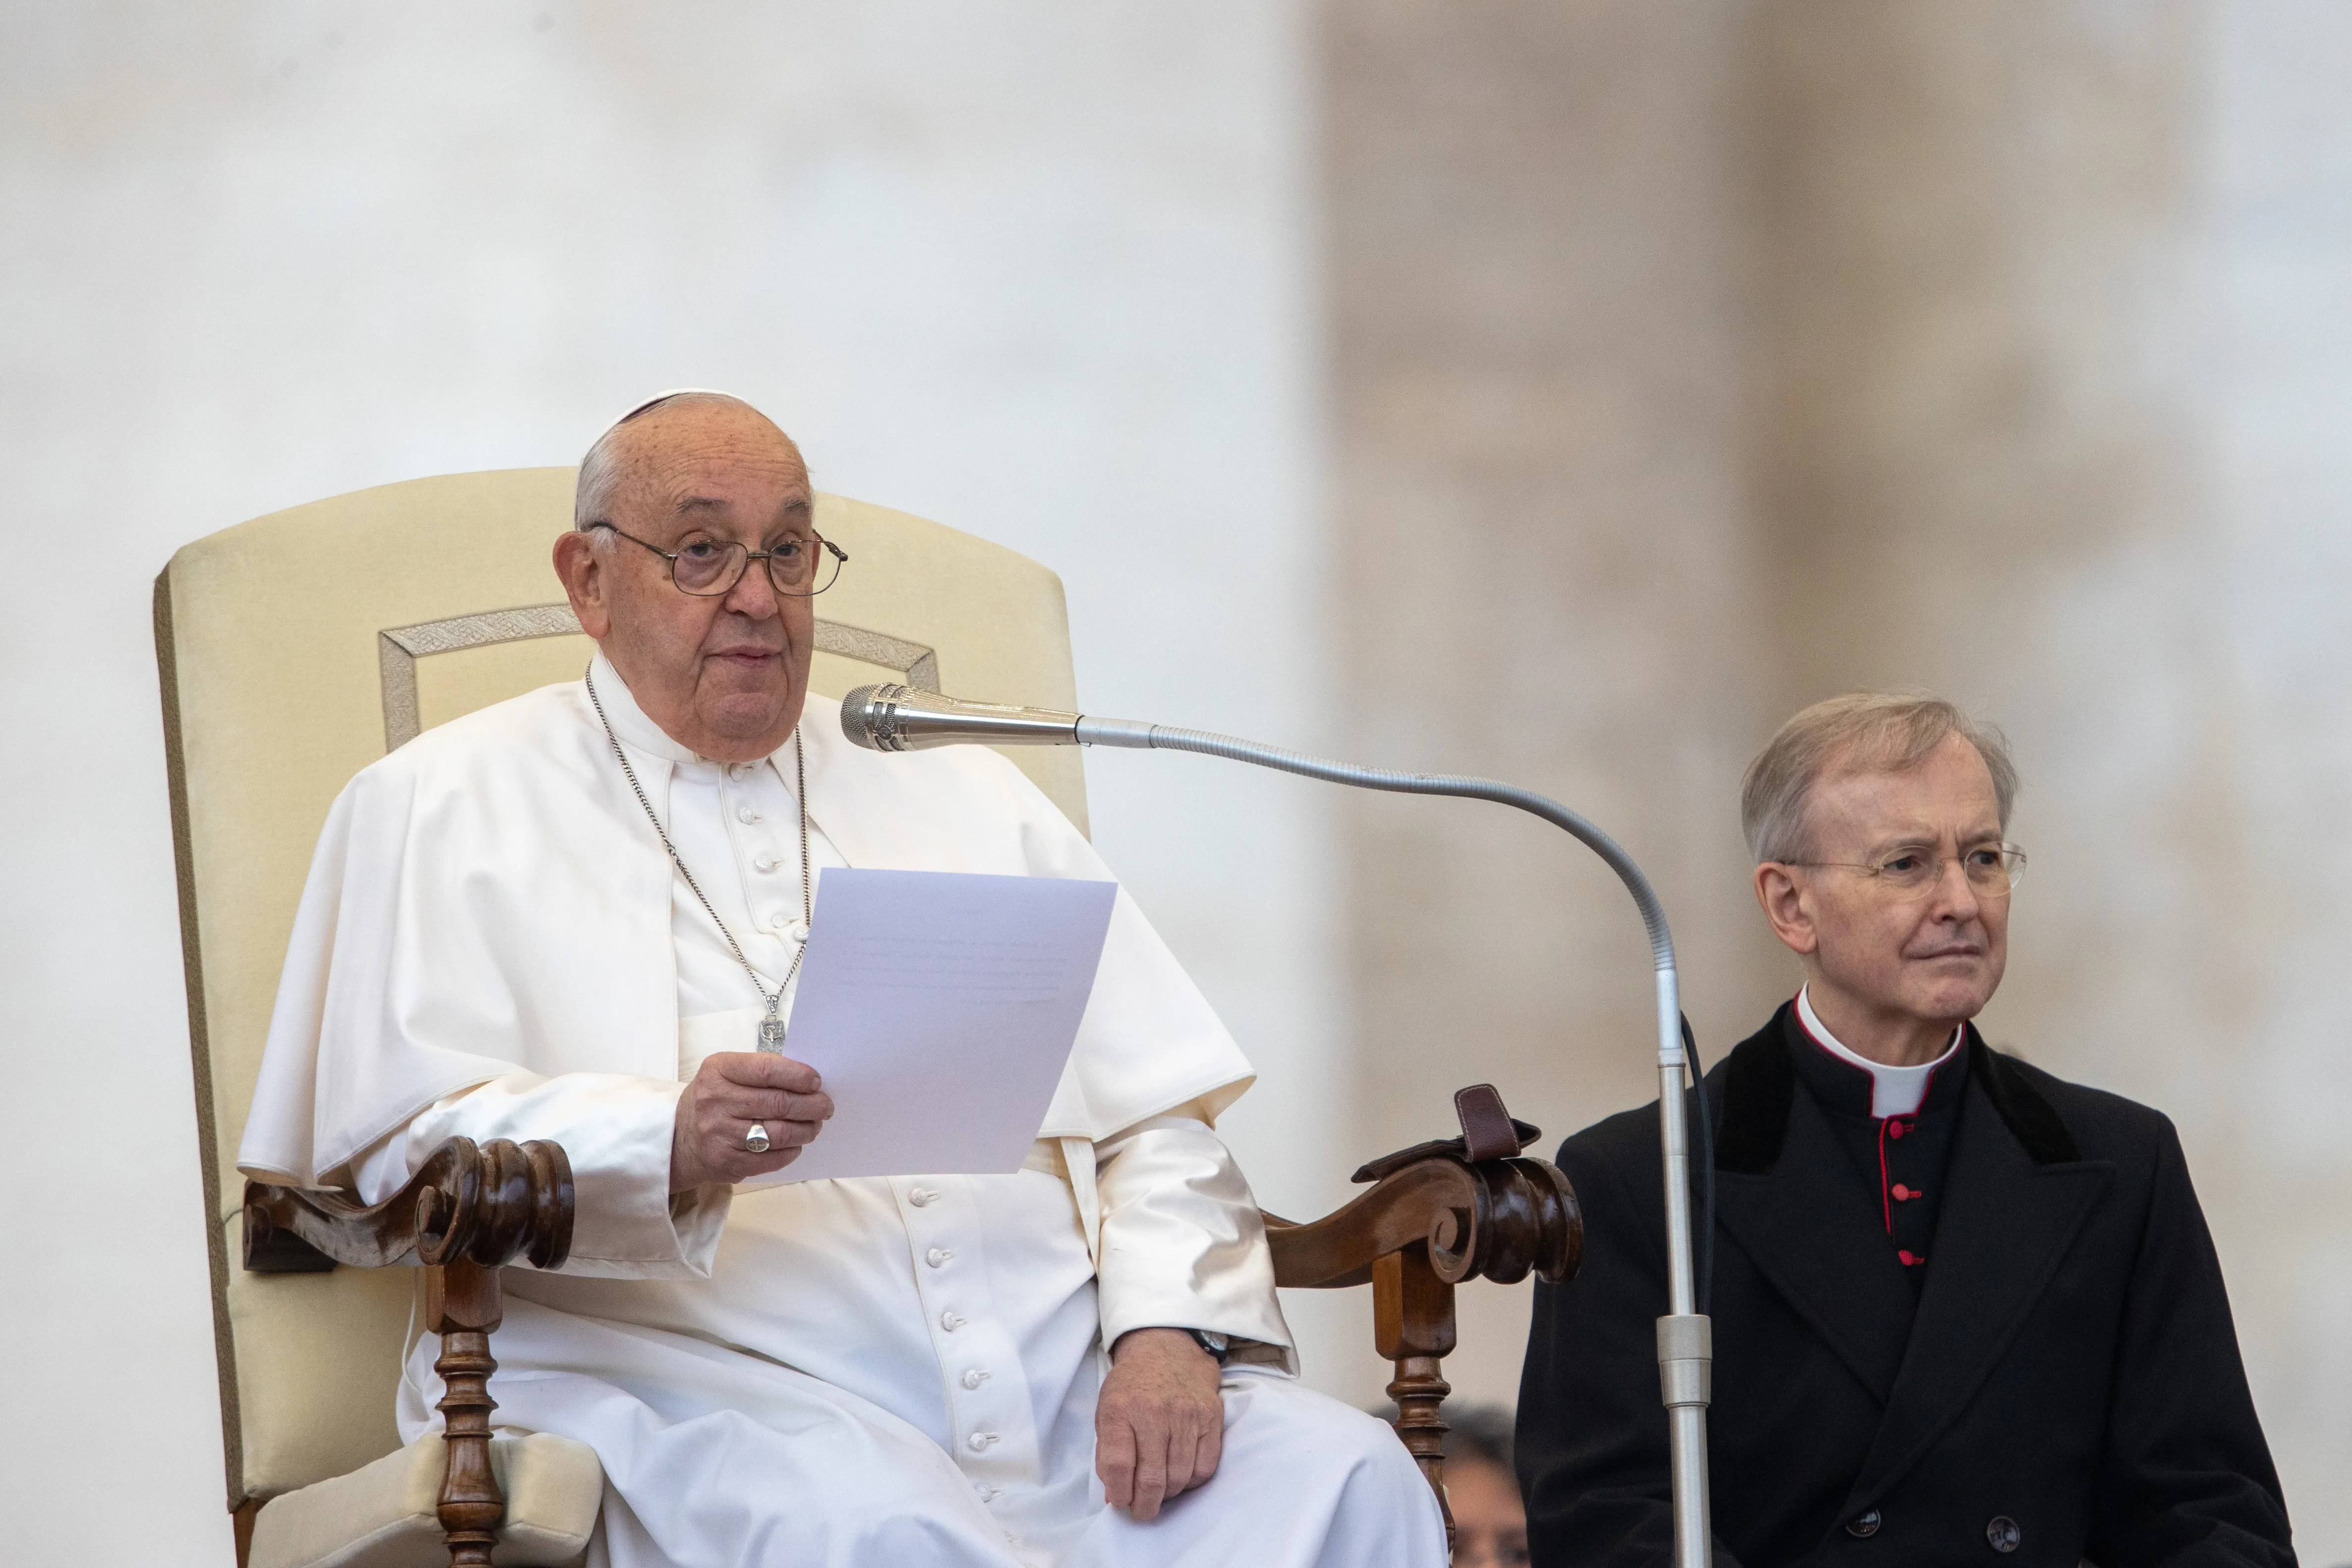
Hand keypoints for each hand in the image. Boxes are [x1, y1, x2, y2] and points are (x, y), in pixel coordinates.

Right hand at [670, 1051, 832, 1191]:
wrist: (677, 1139)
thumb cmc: (713, 1099)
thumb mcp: (726, 1073)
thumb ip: (761, 1073)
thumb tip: (808, 1082)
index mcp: (718, 1070)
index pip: (766, 1070)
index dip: (798, 1076)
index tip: (816, 1081)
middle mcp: (716, 1101)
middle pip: (778, 1103)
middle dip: (811, 1105)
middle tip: (825, 1106)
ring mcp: (720, 1134)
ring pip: (779, 1133)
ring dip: (806, 1129)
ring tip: (814, 1124)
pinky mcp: (726, 1162)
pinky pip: (771, 1158)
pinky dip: (791, 1151)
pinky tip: (796, 1144)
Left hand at [1095, 1328, 1224, 1519]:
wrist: (1165, 1348)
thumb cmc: (1131, 1386)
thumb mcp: (1106, 1410)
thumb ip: (1108, 1452)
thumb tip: (1117, 1495)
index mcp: (1120, 1409)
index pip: (1118, 1465)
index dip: (1119, 1493)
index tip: (1120, 1502)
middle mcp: (1153, 1411)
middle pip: (1152, 1477)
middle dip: (1145, 1505)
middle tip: (1142, 1511)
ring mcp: (1186, 1414)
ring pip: (1180, 1476)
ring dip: (1168, 1495)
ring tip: (1160, 1493)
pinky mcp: (1210, 1417)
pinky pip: (1205, 1466)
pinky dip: (1192, 1481)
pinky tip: (1181, 1476)